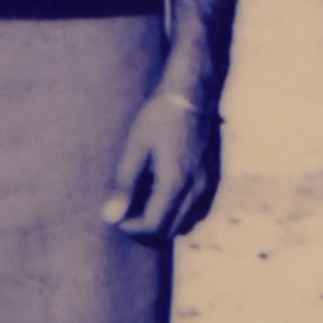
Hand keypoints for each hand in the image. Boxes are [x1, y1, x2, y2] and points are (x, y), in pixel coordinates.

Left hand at [102, 86, 222, 240]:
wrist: (191, 92)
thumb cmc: (159, 116)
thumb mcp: (135, 147)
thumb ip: (124, 185)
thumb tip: (110, 216)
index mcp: (174, 182)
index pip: (153, 224)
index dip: (131, 227)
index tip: (116, 216)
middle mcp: (195, 189)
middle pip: (170, 229)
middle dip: (147, 228)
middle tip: (127, 214)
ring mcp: (207, 184)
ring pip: (186, 222)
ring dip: (164, 222)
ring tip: (142, 207)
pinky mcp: (212, 176)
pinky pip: (197, 209)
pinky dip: (179, 213)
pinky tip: (163, 198)